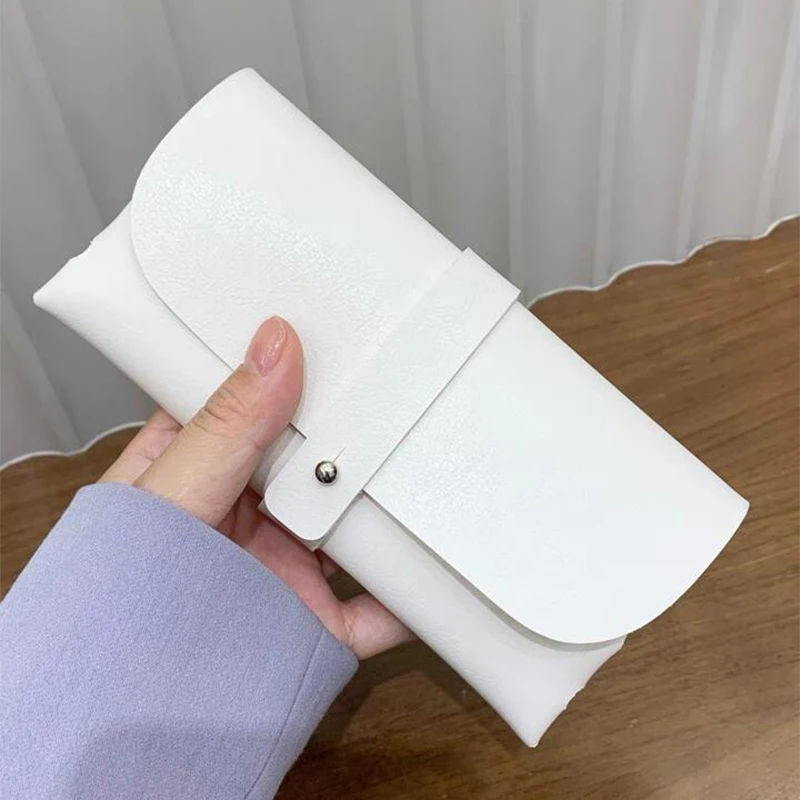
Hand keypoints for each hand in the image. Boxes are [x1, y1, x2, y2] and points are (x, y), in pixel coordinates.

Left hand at [101, 317, 411, 658]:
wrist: (132, 707)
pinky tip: (444, 565)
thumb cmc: (120, 591)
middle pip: (320, 462)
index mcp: (209, 469)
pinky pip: (381, 606)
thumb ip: (227, 424)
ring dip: (391, 507)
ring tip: (436, 465)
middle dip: (357, 435)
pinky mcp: (319, 622)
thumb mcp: (171, 490)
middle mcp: (256, 513)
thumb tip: (275, 344)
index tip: (343, 336)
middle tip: (407, 391)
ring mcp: (291, 568)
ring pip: (358, 528)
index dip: (296, 371)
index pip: (258, 404)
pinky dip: (415, 594)